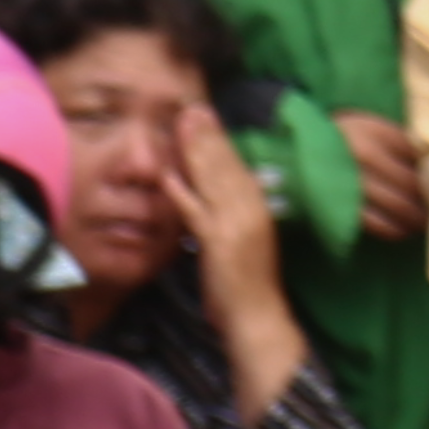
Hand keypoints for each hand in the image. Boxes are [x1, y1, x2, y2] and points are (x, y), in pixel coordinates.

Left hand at [169, 102, 304, 421]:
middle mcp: (251, 214)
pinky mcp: (220, 245)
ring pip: (215, 183)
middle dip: (210, 138)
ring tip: (184, 124)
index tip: (208, 117)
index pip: (240, 170)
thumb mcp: (240, 244)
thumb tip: (207, 192)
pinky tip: (169, 174)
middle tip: (194, 107)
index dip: (223, 143)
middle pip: (228, 169)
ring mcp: (237, 228)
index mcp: (258, 213)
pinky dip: (183, 193)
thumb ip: (227, 217)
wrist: (258, 320)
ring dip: (199, 152)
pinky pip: (198, 213)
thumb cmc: (247, 288)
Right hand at [337, 107, 427, 237]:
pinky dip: (397, 230)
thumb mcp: (375, 129)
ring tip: (428, 223)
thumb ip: (407, 144)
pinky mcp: (340, 204)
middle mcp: (363, 154)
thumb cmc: (349, 139)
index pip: (421, 159)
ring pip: (401, 207)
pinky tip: (404, 230)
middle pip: (414, 185)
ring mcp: (351, 180)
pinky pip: (379, 224)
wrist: (295, 148)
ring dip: (419, 220)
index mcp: (376, 132)